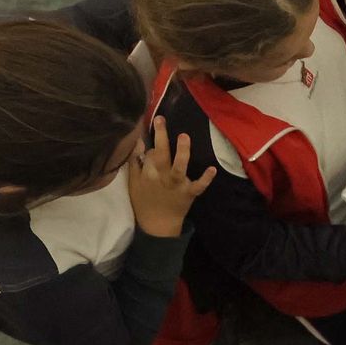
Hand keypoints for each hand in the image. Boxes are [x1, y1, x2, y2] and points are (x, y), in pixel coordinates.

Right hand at [127, 116, 216, 236]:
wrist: (157, 225)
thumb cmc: (144, 201)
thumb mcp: (133, 183)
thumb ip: (134, 164)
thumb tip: (137, 144)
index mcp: (148, 174)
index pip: (150, 153)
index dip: (153, 141)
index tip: (156, 126)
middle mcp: (162, 177)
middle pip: (161, 154)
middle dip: (160, 136)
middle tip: (161, 119)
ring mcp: (176, 185)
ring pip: (178, 167)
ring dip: (181, 153)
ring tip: (184, 136)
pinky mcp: (189, 193)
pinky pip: (198, 186)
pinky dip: (205, 179)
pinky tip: (212, 169)